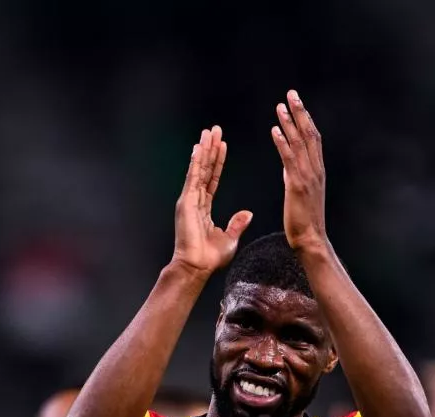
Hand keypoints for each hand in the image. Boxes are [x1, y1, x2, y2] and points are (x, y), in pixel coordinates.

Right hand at [172, 126, 252, 277]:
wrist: (197, 267)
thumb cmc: (210, 258)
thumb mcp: (229, 239)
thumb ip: (237, 224)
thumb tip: (248, 213)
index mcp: (204, 208)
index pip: (212, 179)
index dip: (218, 162)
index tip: (222, 146)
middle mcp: (195, 201)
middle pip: (205, 169)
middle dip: (211, 149)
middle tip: (215, 130)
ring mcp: (189, 200)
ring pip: (199, 169)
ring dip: (204, 149)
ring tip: (209, 132)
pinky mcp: (186, 202)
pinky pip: (193, 177)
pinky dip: (196, 161)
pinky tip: (200, 147)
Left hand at [272, 90, 327, 252]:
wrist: (311, 240)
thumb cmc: (304, 221)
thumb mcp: (300, 194)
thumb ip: (295, 176)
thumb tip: (288, 166)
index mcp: (317, 171)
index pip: (313, 139)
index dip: (305, 119)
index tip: (297, 103)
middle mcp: (315, 170)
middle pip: (309, 134)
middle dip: (300, 113)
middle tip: (291, 93)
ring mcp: (308, 177)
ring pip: (300, 143)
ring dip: (290, 122)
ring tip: (281, 106)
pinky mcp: (297, 186)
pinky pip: (289, 159)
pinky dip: (282, 143)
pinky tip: (275, 129)